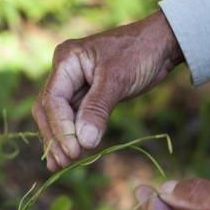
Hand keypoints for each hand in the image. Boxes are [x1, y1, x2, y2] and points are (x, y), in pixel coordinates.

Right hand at [33, 11, 182, 170]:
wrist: (160, 43)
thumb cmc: (139, 52)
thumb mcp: (118, 79)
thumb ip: (98, 109)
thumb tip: (84, 142)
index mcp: (66, 60)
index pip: (53, 100)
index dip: (60, 128)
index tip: (73, 151)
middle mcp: (65, 73)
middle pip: (49, 110)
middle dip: (56, 137)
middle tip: (64, 162)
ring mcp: (74, 85)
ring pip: (58, 117)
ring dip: (59, 141)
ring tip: (59, 166)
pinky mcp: (86, 96)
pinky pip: (73, 119)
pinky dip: (72, 136)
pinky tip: (69, 154)